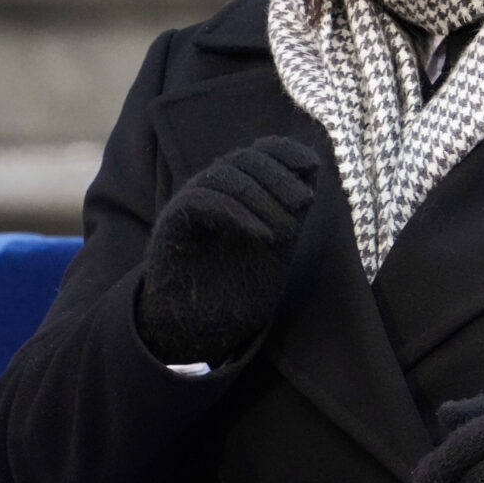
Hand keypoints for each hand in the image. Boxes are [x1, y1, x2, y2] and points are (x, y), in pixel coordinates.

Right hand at [135, 136, 319, 364]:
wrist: (201, 330)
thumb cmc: (238, 290)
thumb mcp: (277, 247)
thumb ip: (291, 210)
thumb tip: (311, 170)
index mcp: (238, 192)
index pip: (258, 154)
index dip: (283, 152)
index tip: (311, 164)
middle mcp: (212, 192)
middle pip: (243, 160)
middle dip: (278, 176)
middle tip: (303, 202)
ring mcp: (190, 206)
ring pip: (222, 176)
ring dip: (260, 197)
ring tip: (285, 231)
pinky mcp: (172, 224)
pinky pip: (201, 201)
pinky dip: (235, 213)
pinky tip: (262, 235)